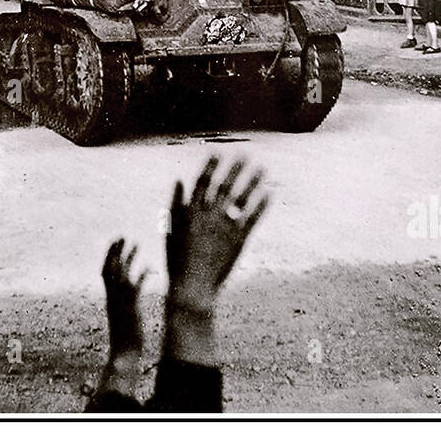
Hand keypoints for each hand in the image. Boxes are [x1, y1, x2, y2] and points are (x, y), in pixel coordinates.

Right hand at [101, 238, 145, 360]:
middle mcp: (112, 297)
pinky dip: (141, 276)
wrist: (124, 354)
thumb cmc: (125, 337)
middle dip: (116, 251)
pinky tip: (149, 267)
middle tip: (123, 235)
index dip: (109, 255)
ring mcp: (121, 302)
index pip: (104, 271)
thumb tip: (129, 293)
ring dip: (128, 258)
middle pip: (110, 268)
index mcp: (109, 298)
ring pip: (121, 274)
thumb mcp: (123, 315)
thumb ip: (124, 303)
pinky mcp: (131, 308)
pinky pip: (135, 288)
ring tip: (137, 242)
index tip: (115, 240)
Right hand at [166, 156, 268, 311]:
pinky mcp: (238, 241)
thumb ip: (175, 203)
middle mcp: (209, 216)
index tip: (218, 153)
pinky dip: (261, 205)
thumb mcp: (171, 229)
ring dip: (252, 182)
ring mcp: (224, 228)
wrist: (192, 287)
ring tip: (262, 169)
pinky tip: (269, 194)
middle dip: (235, 169)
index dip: (210, 166)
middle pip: (224, 186)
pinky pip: (252, 219)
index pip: (202, 183)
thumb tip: (179, 180)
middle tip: (245, 154)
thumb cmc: (178, 259)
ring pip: (241, 199)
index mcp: (191, 212)